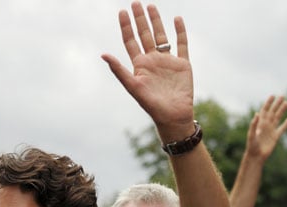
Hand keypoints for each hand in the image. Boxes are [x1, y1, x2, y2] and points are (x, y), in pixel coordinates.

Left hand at [102, 2, 193, 140]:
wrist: (173, 116)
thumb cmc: (151, 105)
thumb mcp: (133, 86)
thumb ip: (119, 70)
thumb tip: (103, 54)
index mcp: (140, 65)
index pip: (131, 41)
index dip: (126, 26)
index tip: (122, 11)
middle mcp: (153, 60)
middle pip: (145, 34)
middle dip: (140, 19)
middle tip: (135, 2)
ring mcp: (168, 61)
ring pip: (161, 36)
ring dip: (156, 21)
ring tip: (151, 6)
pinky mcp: (183, 64)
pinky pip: (182, 44)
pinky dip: (180, 31)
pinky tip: (177, 19)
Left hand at [245, 95, 286, 161]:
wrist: (256, 156)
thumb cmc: (251, 146)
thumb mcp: (251, 134)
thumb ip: (253, 124)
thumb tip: (257, 113)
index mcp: (259, 123)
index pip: (265, 110)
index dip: (268, 103)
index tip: (273, 95)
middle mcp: (266, 125)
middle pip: (272, 112)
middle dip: (277, 104)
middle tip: (282, 95)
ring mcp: (271, 130)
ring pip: (278, 118)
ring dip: (282, 111)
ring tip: (286, 103)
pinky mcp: (275, 137)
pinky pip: (282, 128)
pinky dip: (286, 124)